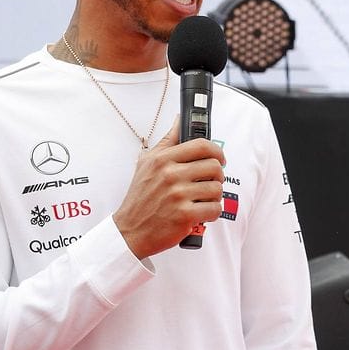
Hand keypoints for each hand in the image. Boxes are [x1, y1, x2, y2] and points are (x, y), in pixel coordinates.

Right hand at [113, 119, 225, 259]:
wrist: (129, 231)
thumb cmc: (140, 196)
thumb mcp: (147, 162)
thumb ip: (168, 140)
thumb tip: (180, 118)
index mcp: (163, 159)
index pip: (202, 145)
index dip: (217, 151)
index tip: (219, 158)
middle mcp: (170, 175)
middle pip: (214, 166)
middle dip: (217, 176)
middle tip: (210, 182)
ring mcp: (177, 195)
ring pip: (217, 189)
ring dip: (214, 196)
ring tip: (202, 199)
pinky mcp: (184, 215)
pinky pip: (215, 209)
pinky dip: (211, 212)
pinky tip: (201, 213)